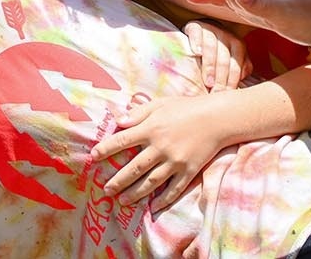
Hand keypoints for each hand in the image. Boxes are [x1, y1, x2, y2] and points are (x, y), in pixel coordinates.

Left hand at [90, 94, 223, 208]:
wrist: (217, 118)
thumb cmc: (186, 108)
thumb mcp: (160, 104)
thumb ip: (138, 113)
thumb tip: (117, 121)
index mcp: (151, 128)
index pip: (122, 140)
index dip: (106, 148)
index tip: (93, 156)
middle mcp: (161, 147)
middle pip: (134, 168)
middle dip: (118, 180)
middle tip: (105, 190)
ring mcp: (175, 161)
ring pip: (150, 182)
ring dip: (134, 193)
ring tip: (121, 201)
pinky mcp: (189, 171)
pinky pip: (173, 189)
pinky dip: (162, 199)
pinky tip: (152, 206)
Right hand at [181, 20, 248, 92]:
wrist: (200, 32)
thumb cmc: (217, 51)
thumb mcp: (231, 59)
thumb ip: (240, 68)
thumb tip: (243, 77)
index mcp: (238, 44)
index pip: (236, 65)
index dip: (232, 81)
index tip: (225, 95)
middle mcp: (226, 35)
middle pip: (224, 58)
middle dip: (221, 78)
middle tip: (215, 92)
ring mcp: (210, 29)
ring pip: (212, 46)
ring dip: (210, 65)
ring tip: (207, 81)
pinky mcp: (195, 25)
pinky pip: (197, 32)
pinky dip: (197, 42)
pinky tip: (196, 52)